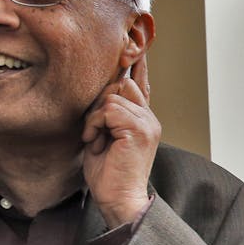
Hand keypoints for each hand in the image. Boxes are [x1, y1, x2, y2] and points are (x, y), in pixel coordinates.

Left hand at [81, 58, 159, 228]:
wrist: (119, 200)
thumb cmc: (108, 175)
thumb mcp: (105, 137)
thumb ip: (107, 115)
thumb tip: (100, 93)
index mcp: (144, 119)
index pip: (140, 83)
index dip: (137, 63)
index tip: (135, 44)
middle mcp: (149, 118)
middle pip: (121, 83)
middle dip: (99, 103)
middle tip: (94, 131)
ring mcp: (147, 122)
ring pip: (113, 95)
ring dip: (95, 117)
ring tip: (95, 140)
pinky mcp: (138, 129)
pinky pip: (108, 109)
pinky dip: (95, 124)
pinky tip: (95, 142)